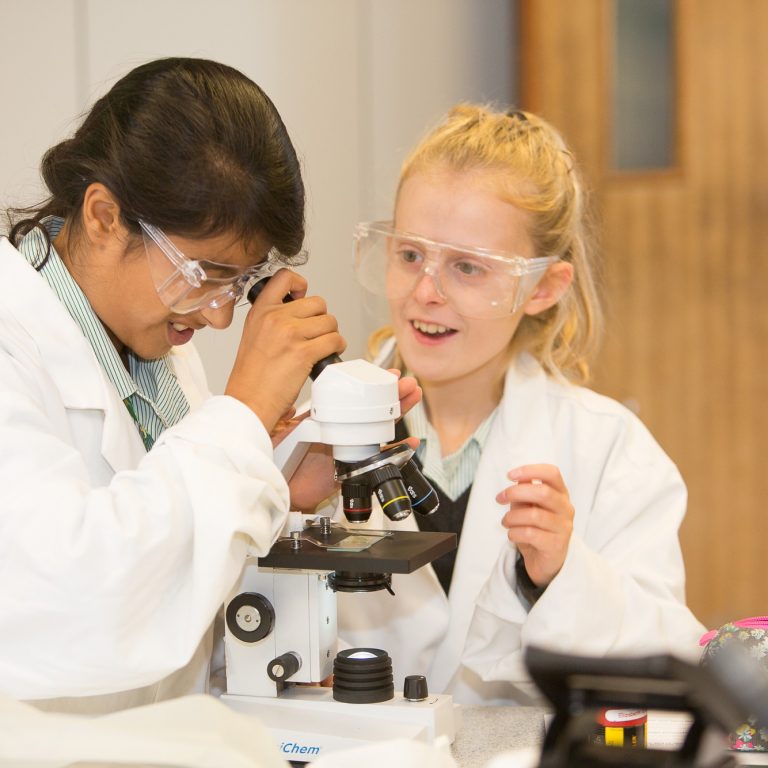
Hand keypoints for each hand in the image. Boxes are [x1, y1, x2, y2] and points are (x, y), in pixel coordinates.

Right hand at [225, 269, 345, 431]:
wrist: (249, 400)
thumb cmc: (251, 375)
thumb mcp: (253, 334)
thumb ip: (273, 318)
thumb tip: (299, 311)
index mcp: (260, 311)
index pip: (285, 277)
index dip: (300, 283)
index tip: (303, 295)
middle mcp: (275, 318)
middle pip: (317, 302)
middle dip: (321, 318)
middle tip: (315, 333)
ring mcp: (290, 334)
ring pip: (330, 321)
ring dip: (331, 334)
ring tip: (322, 345)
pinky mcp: (304, 352)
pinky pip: (334, 340)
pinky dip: (337, 347)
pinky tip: (328, 354)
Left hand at [271, 371, 420, 511]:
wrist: (285, 491)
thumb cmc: (280, 463)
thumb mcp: (280, 433)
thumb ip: (283, 419)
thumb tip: (288, 405)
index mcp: (327, 419)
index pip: (352, 398)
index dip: (368, 386)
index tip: (383, 375)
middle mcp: (343, 431)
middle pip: (373, 410)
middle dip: (392, 395)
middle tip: (407, 383)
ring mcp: (352, 448)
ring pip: (381, 428)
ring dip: (399, 413)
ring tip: (413, 398)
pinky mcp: (357, 468)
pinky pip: (381, 458)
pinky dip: (398, 451)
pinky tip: (411, 442)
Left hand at [495, 464, 573, 587]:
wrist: (546, 562)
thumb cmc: (536, 528)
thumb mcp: (528, 507)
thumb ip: (524, 492)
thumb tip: (518, 478)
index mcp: (560, 494)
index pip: (552, 474)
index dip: (530, 470)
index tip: (510, 475)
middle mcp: (566, 509)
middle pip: (543, 492)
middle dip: (515, 493)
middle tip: (500, 498)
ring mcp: (563, 528)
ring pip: (535, 515)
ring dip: (512, 517)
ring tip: (505, 522)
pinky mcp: (556, 545)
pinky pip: (531, 534)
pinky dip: (514, 533)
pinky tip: (512, 534)